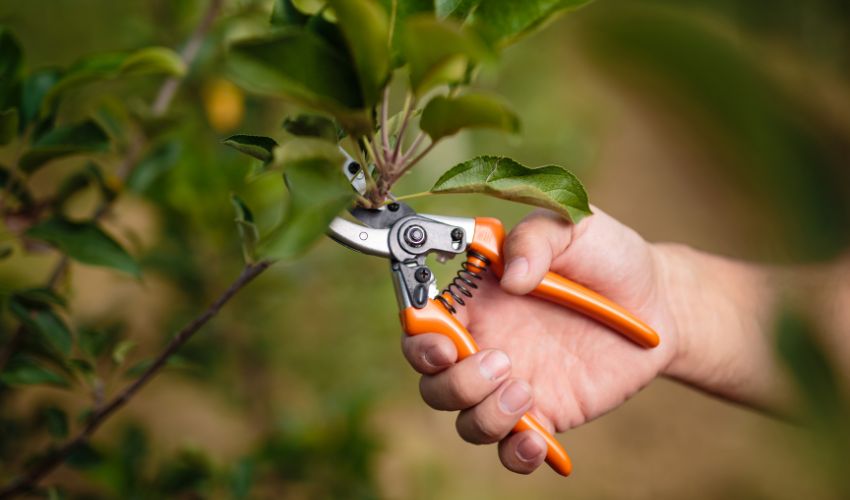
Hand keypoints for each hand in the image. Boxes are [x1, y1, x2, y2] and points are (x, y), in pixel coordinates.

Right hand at [401, 208, 679, 473]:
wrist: (658, 302)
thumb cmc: (608, 257)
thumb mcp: (573, 226)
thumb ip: (536, 239)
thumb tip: (512, 275)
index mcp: (477, 297)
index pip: (422, 321)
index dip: (418, 334)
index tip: (440, 338)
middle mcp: (486, 342)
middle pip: (433, 379)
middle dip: (451, 380)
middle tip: (498, 361)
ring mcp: (511, 383)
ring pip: (465, 419)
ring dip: (484, 412)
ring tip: (527, 389)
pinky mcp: (544, 415)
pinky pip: (511, 450)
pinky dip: (515, 454)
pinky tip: (538, 440)